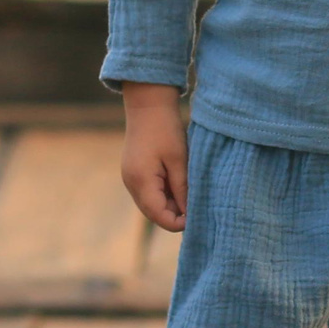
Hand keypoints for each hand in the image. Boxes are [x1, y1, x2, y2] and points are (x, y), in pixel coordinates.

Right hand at [120, 83, 188, 231]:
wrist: (147, 105)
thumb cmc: (165, 129)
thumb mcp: (179, 160)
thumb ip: (182, 189)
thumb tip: (188, 213)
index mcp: (141, 182)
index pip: (159, 216)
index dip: (179, 222)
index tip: (198, 215)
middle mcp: (131, 184)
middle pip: (154, 213)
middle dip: (175, 214)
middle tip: (197, 203)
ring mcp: (130, 179)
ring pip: (152, 204)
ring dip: (171, 203)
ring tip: (189, 190)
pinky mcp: (134, 173)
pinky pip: (149, 192)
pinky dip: (164, 194)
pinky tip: (179, 182)